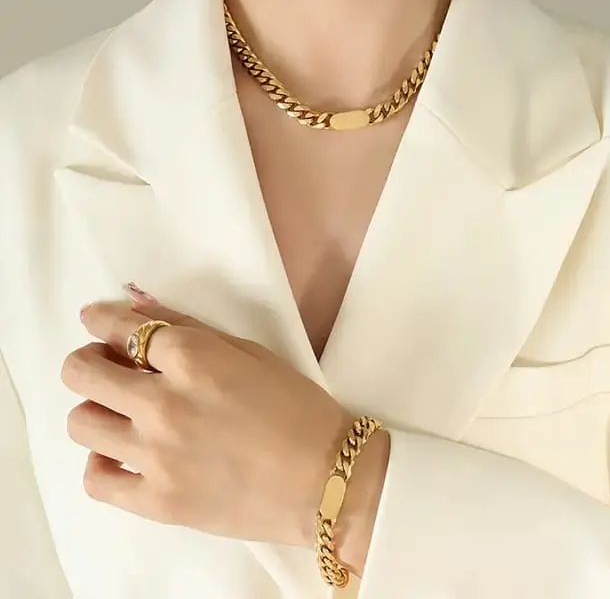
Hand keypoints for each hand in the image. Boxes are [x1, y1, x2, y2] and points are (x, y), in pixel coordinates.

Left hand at [62, 295, 387, 564]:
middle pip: (82, 372)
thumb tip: (139, 310)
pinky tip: (123, 455)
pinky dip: (102, 462)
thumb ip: (191, 329)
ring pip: (81, 422)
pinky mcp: (158, 502)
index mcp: (194, 359)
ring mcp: (156, 457)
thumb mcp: (251, 353)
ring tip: (120, 413)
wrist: (325, 480)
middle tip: (106, 365)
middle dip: (88, 359)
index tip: (95, 321)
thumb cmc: (297, 407)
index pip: (122, 328)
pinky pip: (96, 480)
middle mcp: (165, 403)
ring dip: (96, 408)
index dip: (100, 320)